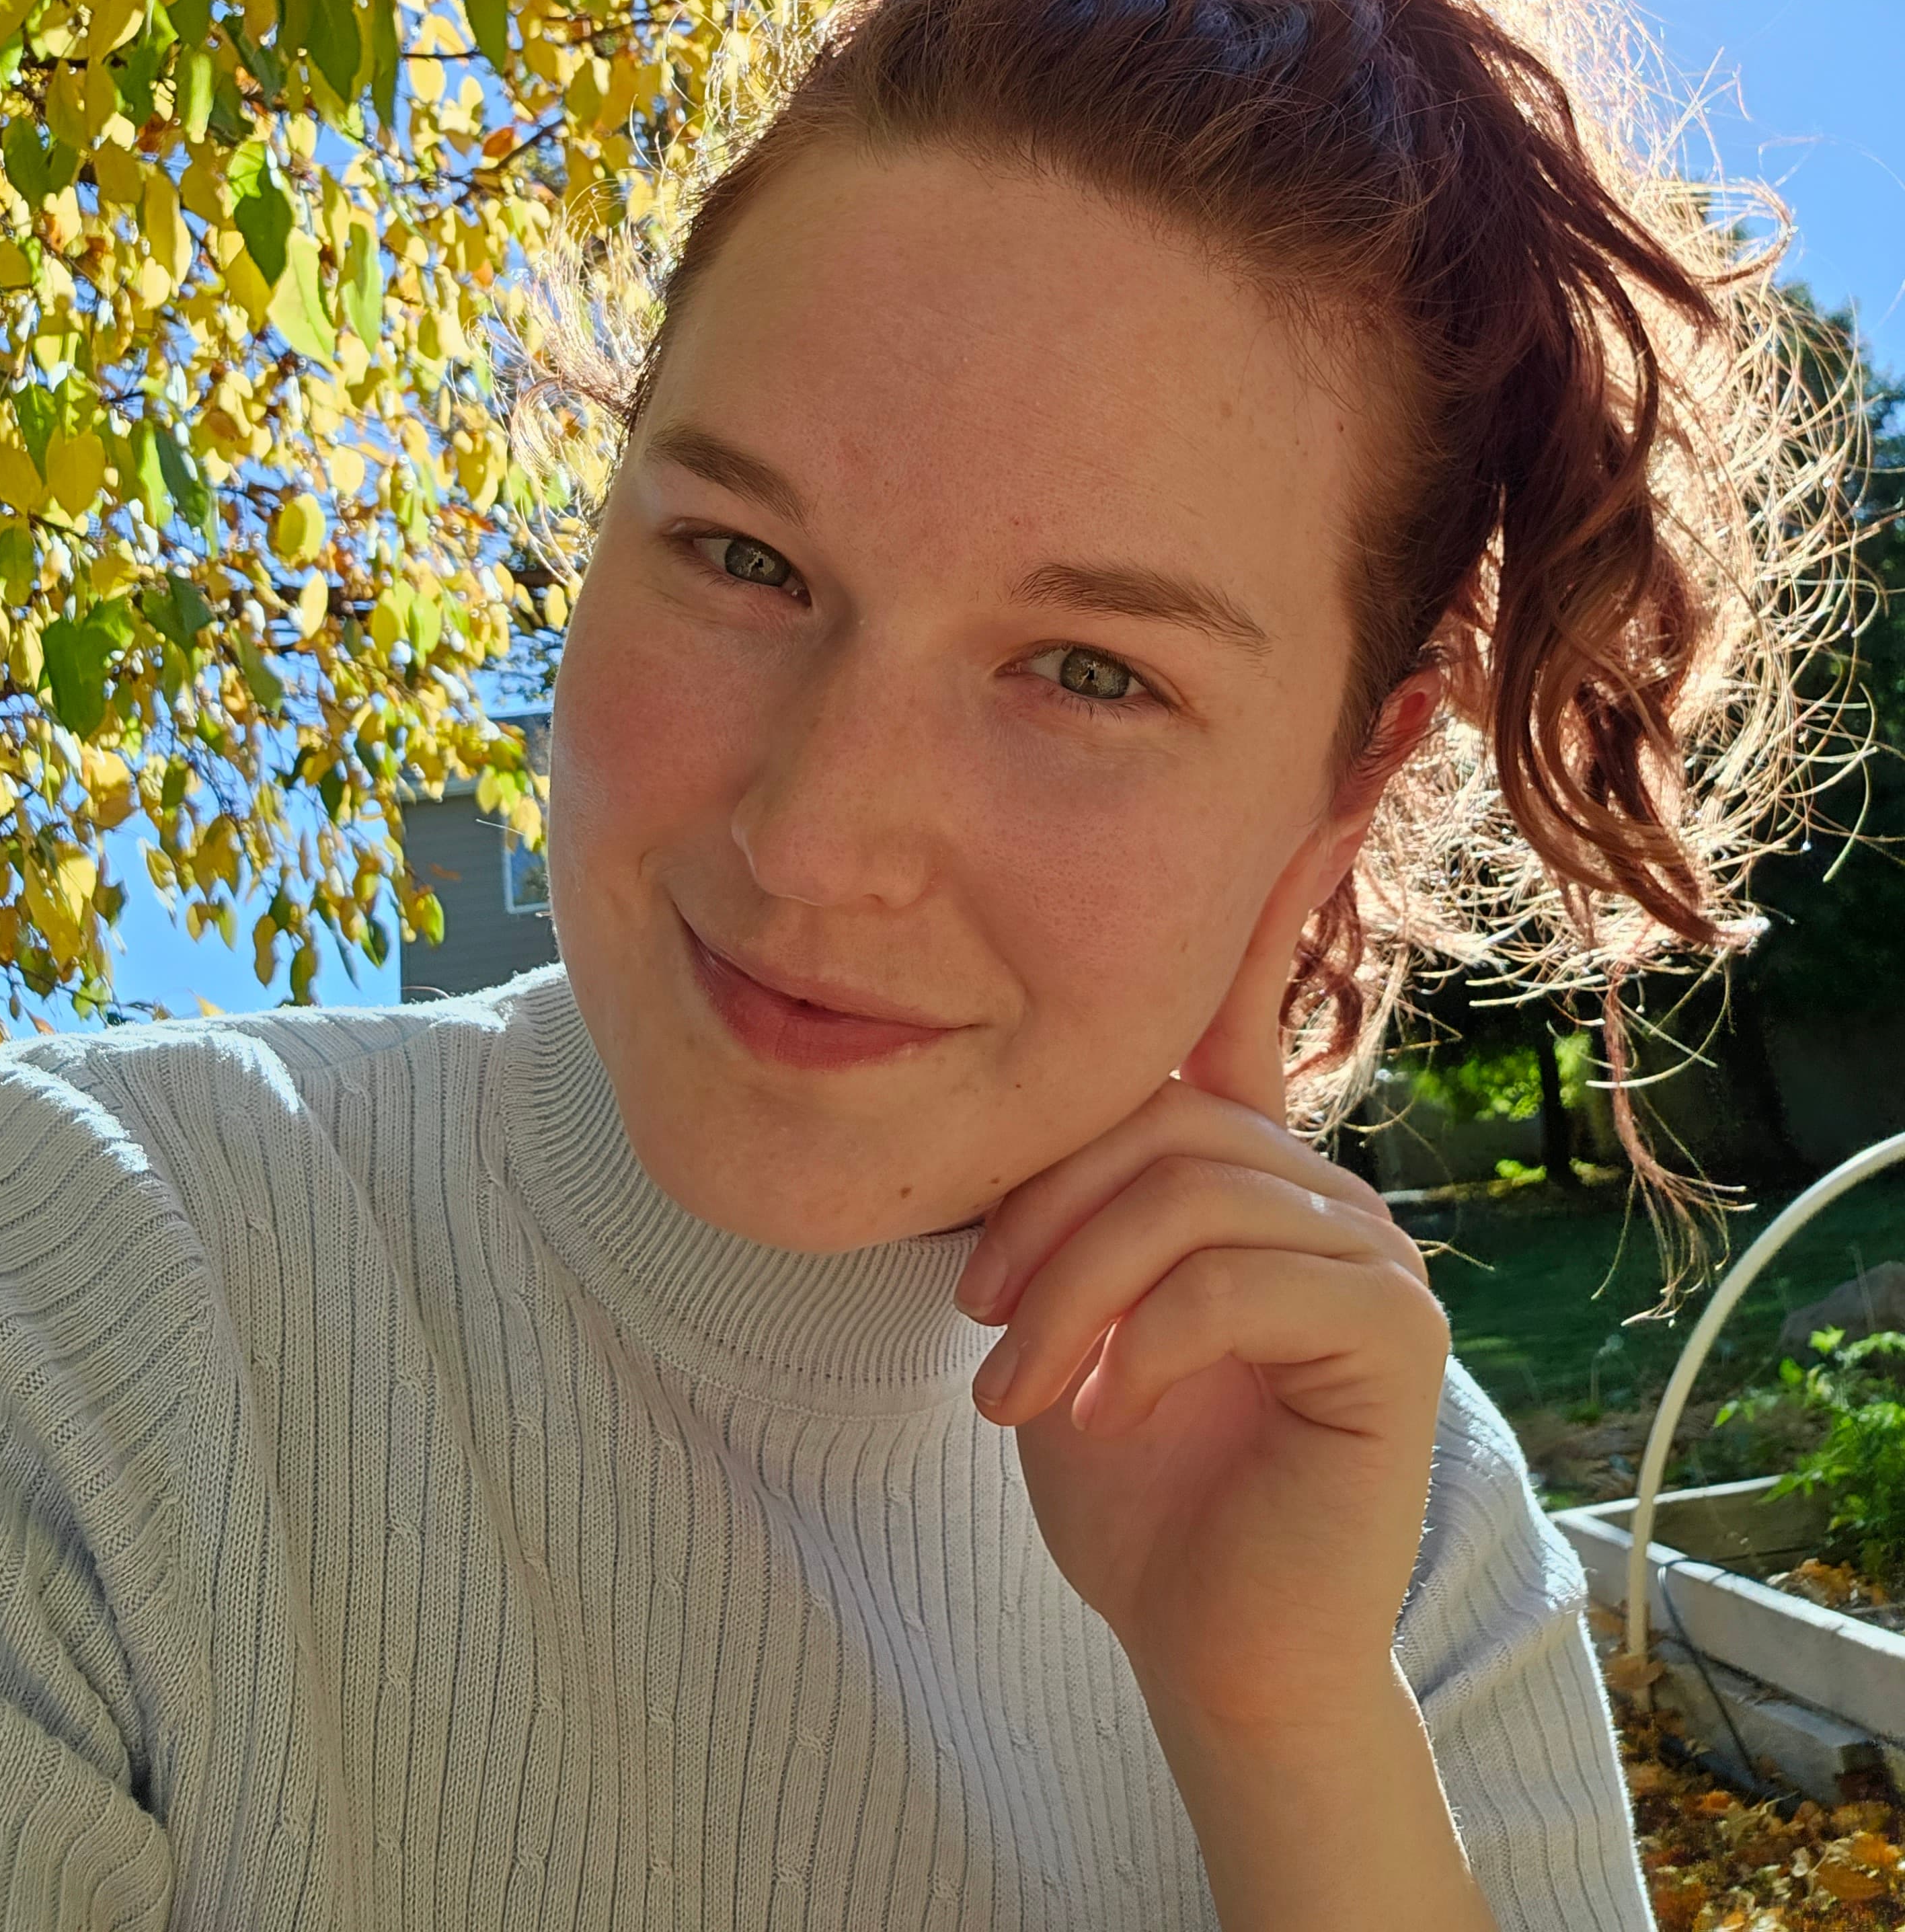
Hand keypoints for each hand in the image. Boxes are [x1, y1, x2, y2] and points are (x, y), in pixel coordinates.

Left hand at [953, 823, 1450, 1737]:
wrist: (1194, 1633)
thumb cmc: (1117, 1466)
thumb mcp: (1060, 1298)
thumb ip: (1064, 1187)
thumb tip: (1004, 1066)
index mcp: (1234, 1155)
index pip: (1246, 986)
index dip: (1281, 865)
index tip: (1338, 736)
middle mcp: (1315, 1178)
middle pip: (1156, 1114)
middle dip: (1042, 1217)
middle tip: (977, 1326)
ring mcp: (1369, 1249)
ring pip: (1185, 1194)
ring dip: (1070, 1293)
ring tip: (1011, 1392)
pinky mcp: (1392, 1330)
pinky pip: (1242, 1275)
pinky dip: (1143, 1339)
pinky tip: (1101, 1407)